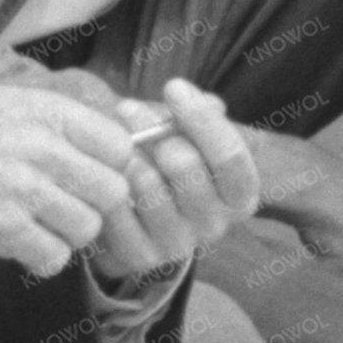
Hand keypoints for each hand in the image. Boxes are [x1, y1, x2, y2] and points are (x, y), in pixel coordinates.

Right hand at [0, 81, 140, 275]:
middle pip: (113, 192)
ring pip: (87, 228)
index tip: (91, 174)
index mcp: (50, 113)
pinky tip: (22, 243)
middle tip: (66, 204)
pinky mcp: (6, 228)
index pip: (120, 147)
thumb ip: (63, 124)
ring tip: (39, 222)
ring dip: (67, 233)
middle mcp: (44, 149)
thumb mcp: (12, 104)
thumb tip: (115, 148)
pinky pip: (54, 257)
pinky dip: (42, 258)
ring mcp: (26, 190)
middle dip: (93, 203)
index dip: (111, 166)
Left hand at [79, 78, 261, 283]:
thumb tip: (211, 103)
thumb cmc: (172, 163)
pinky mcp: (142, 256)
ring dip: (127, 153)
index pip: (230, 156)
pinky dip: (108, 182)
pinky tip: (101, 165)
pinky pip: (119, 211)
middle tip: (128, 108)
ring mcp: (180, 244)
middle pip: (186, 166)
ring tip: (112, 134)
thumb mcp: (193, 138)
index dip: (201, 118)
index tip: (174, 86)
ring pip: (149, 188)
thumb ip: (201, 118)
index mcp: (241, 195)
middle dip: (154, 129)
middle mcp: (216, 224)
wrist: (142, 216)